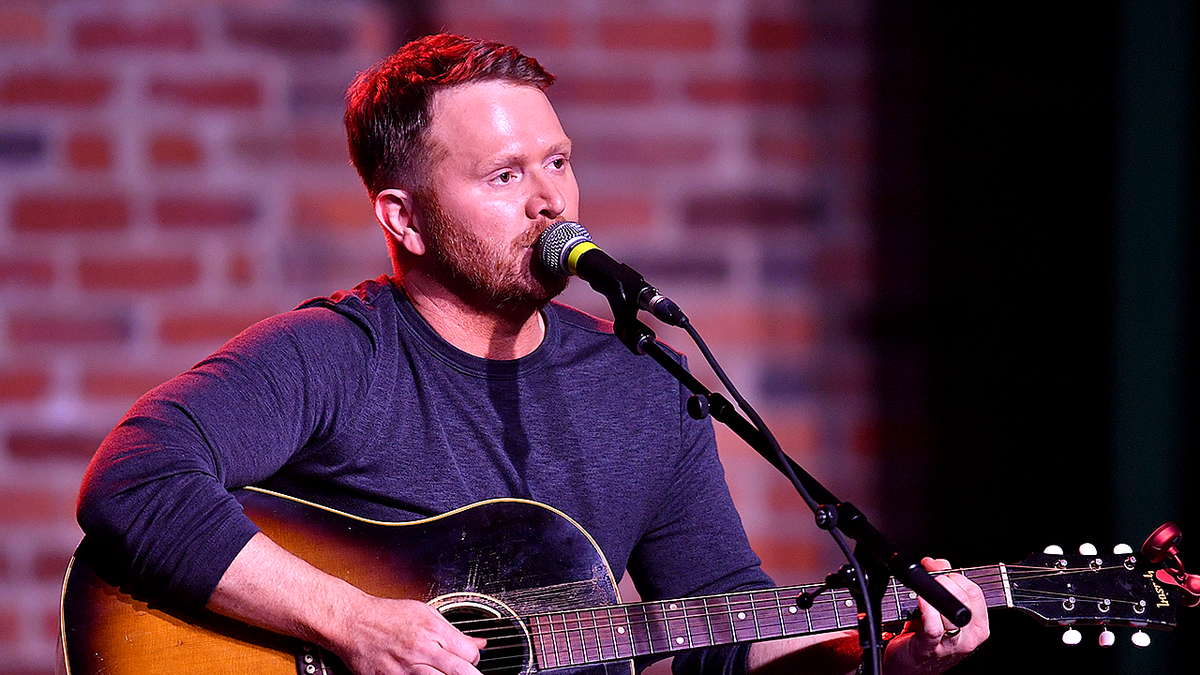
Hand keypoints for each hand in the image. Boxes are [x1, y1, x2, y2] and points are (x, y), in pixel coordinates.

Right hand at [330, 596, 487, 674]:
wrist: (353, 622)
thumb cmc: (387, 616)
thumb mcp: (426, 613)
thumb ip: (454, 632)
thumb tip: (479, 643)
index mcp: (433, 630)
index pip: (469, 653)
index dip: (474, 659)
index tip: (471, 660)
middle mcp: (422, 650)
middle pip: (461, 672)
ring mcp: (406, 668)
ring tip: (447, 674)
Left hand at [881, 558, 988, 674]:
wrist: (909, 665)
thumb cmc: (926, 637)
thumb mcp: (941, 609)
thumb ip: (944, 583)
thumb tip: (939, 563)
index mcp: (977, 626)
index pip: (975, 593)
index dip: (955, 575)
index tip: (940, 569)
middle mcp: (968, 637)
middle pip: (964, 599)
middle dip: (944, 581)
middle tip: (930, 576)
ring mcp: (950, 644)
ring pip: (951, 612)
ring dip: (934, 594)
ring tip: (924, 589)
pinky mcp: (930, 648)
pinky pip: (934, 626)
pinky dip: (927, 608)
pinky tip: (919, 600)